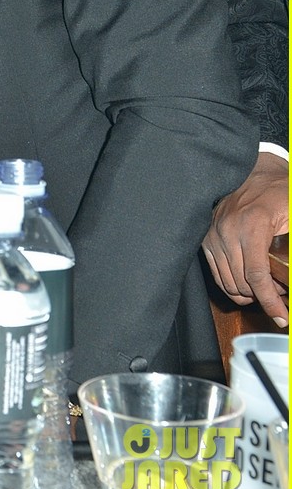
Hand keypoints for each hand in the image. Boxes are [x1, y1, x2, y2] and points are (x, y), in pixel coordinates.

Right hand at [202, 151, 288, 324]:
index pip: (257, 275)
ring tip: (267, 289)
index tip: (282, 317)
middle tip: (281, 298)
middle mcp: (227, 231)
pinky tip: (248, 283)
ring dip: (248, 293)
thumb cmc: (278, 191)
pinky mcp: (206, 238)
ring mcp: (213, 235)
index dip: (270, 301)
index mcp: (251, 226)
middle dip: (264, 298)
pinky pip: (217, 274)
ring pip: (228, 282)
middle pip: (242, 283)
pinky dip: (233, 285)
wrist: (254, 171)